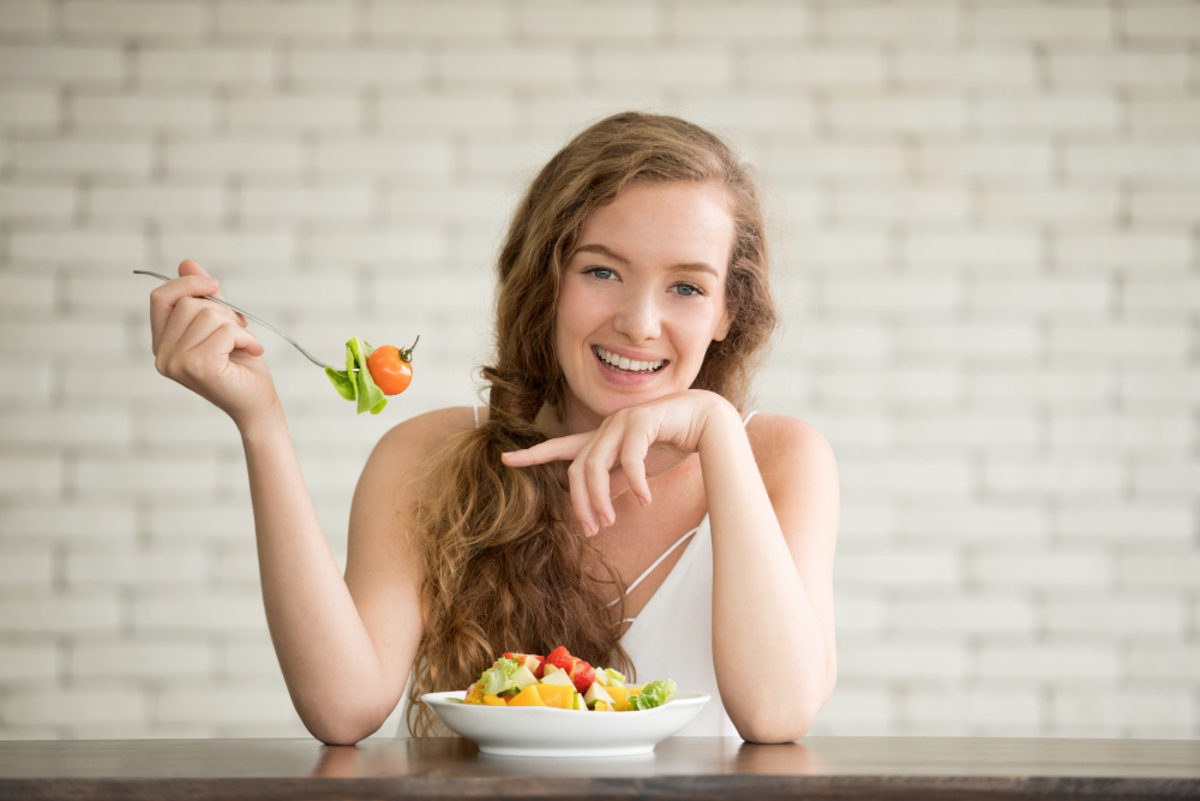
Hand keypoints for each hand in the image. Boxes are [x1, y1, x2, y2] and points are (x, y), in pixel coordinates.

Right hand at [149, 259, 277, 426]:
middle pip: (188, 304)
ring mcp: (176, 363)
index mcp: (163, 343)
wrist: (257, 403)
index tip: (214, 284)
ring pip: (208, 315)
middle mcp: (163, 355)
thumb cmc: (240, 365)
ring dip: (237, 326)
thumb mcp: (222, 323)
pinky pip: (225, 331)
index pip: (160, 298)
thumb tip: (187, 262)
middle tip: (238, 332)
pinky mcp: (198, 367)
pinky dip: (246, 337)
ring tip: (244, 345)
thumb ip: (204, 297)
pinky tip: (253, 352)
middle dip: (222, 311)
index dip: (186, 283)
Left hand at [500, 391, 732, 535]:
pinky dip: (635, 483)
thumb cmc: (674, 443)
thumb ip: (616, 483)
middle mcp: (606, 428)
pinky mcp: (641, 421)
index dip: (533, 454)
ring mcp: (621, 422)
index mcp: (603, 439)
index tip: (504, 459)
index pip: (560, 447)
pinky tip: (645, 501)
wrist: (708, 422)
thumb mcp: (639, 471)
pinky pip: (629, 459)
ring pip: (595, 465)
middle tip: (591, 531)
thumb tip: (598, 508)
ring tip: (611, 522)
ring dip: (600, 499)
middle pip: (577, 470)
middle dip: (580, 503)